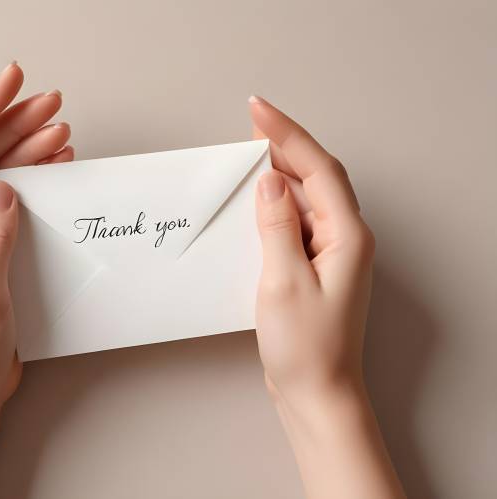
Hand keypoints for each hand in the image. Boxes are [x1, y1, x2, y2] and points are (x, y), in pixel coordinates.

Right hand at [250, 97, 404, 498]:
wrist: (317, 394)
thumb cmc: (306, 347)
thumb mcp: (283, 280)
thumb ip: (277, 225)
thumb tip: (270, 180)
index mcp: (347, 236)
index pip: (318, 168)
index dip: (287, 133)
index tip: (256, 109)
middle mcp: (346, 239)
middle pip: (318, 175)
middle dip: (286, 143)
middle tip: (252, 121)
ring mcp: (333, 253)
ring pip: (309, 196)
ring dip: (282, 170)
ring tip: (252, 150)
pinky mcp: (316, 267)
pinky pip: (299, 221)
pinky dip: (278, 203)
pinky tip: (257, 201)